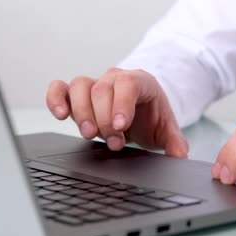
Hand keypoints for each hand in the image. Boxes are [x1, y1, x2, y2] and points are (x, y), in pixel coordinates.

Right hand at [46, 68, 187, 157]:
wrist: (141, 112)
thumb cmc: (151, 117)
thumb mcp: (166, 129)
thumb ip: (174, 142)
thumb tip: (180, 156)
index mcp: (140, 82)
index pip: (128, 84)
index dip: (121, 104)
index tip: (121, 126)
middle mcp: (114, 79)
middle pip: (101, 89)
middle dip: (105, 119)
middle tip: (115, 143)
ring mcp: (94, 85)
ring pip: (80, 86)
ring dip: (82, 112)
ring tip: (90, 134)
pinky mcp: (77, 95)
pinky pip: (61, 89)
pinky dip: (56, 99)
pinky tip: (61, 115)